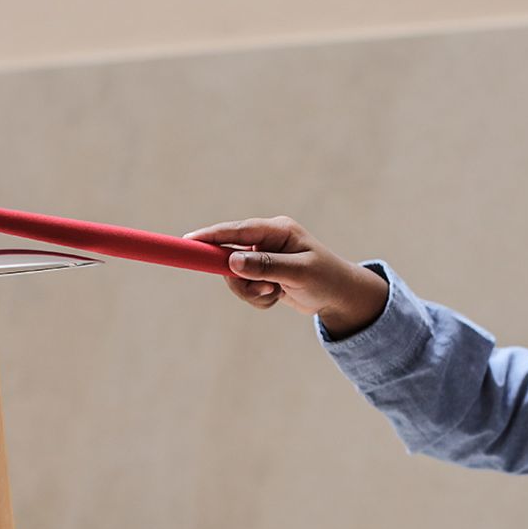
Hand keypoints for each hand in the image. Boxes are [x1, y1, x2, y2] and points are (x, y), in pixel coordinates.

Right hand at [184, 216, 387, 337]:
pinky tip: (278, 296)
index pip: (237, 230)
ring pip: (236, 278)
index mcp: (277, 229)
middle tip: (265, 289)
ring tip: (276, 293)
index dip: (211, 235)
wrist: (340, 297)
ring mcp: (263, 258)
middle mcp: (267, 240)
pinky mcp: (262, 274)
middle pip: (230, 256)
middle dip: (242, 279)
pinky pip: (245, 290)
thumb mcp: (298, 272)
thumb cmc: (325, 278)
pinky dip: (259, 299)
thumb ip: (265, 265)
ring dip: (253, 292)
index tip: (188, 241)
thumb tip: (233, 260)